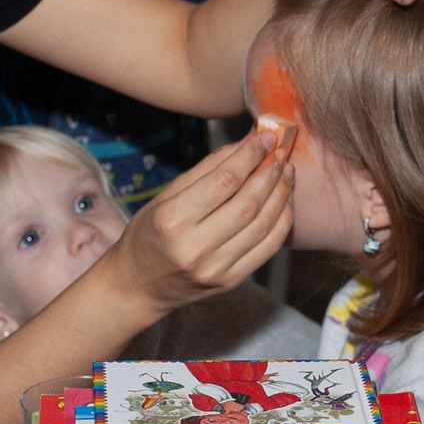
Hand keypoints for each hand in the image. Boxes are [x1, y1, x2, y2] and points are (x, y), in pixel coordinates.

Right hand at [106, 125, 296, 313]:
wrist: (137, 287)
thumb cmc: (148, 234)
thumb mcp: (165, 197)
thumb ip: (206, 170)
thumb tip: (244, 143)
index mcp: (172, 220)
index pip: (224, 182)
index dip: (250, 156)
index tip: (265, 137)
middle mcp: (195, 248)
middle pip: (247, 204)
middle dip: (269, 173)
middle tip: (280, 151)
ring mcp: (215, 269)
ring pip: (262, 226)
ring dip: (280, 195)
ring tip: (287, 172)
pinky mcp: (230, 282)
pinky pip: (267, 249)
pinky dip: (281, 222)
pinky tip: (284, 201)